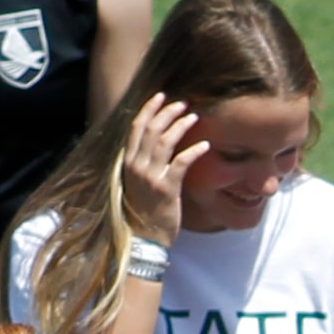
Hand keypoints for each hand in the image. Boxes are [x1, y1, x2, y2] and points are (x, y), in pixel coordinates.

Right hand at [118, 91, 208, 245]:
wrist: (143, 237)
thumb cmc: (143, 210)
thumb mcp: (136, 182)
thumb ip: (143, 163)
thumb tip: (154, 144)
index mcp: (128, 163)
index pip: (136, 128)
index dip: (148, 110)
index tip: (160, 96)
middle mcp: (136, 166)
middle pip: (151, 130)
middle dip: (167, 112)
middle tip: (183, 102)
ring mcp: (150, 177)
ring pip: (164, 143)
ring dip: (180, 126)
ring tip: (195, 116)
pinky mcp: (166, 189)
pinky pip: (181, 164)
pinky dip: (193, 152)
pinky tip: (205, 144)